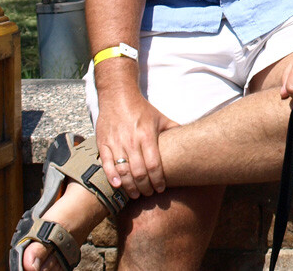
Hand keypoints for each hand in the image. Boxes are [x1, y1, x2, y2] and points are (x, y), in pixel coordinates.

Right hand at [94, 82, 178, 198]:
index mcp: (147, 135)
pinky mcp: (103, 143)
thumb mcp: (160, 118)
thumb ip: (174, 130)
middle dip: (145, 187)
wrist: (118, 97)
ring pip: (123, 171)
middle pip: (139, 172)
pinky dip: (112, 177)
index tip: (161, 188)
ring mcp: (116, 143)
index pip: (154, 165)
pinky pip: (106, 164)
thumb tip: (189, 140)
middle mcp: (131, 141)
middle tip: (149, 194)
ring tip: (136, 194)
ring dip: (130, 186)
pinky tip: (118, 186)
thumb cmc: (142, 109)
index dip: (158, 180)